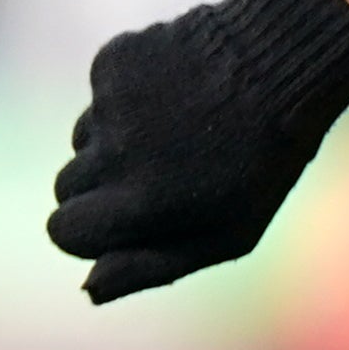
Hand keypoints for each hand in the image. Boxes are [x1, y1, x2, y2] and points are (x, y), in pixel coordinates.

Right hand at [45, 0, 348, 301]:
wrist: (285, 60)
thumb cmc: (264, 160)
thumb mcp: (228, 233)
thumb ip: (152, 266)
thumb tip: (87, 289)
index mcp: (143, 202)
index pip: (64, 231)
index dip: (89, 230)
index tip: (121, 217)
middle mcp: (117, 152)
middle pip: (66, 186)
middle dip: (101, 186)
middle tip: (164, 170)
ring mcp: (111, 103)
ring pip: (82, 139)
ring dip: (117, 139)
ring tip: (183, 128)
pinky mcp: (112, 60)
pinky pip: (98, 93)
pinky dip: (128, 94)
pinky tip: (178, 88)